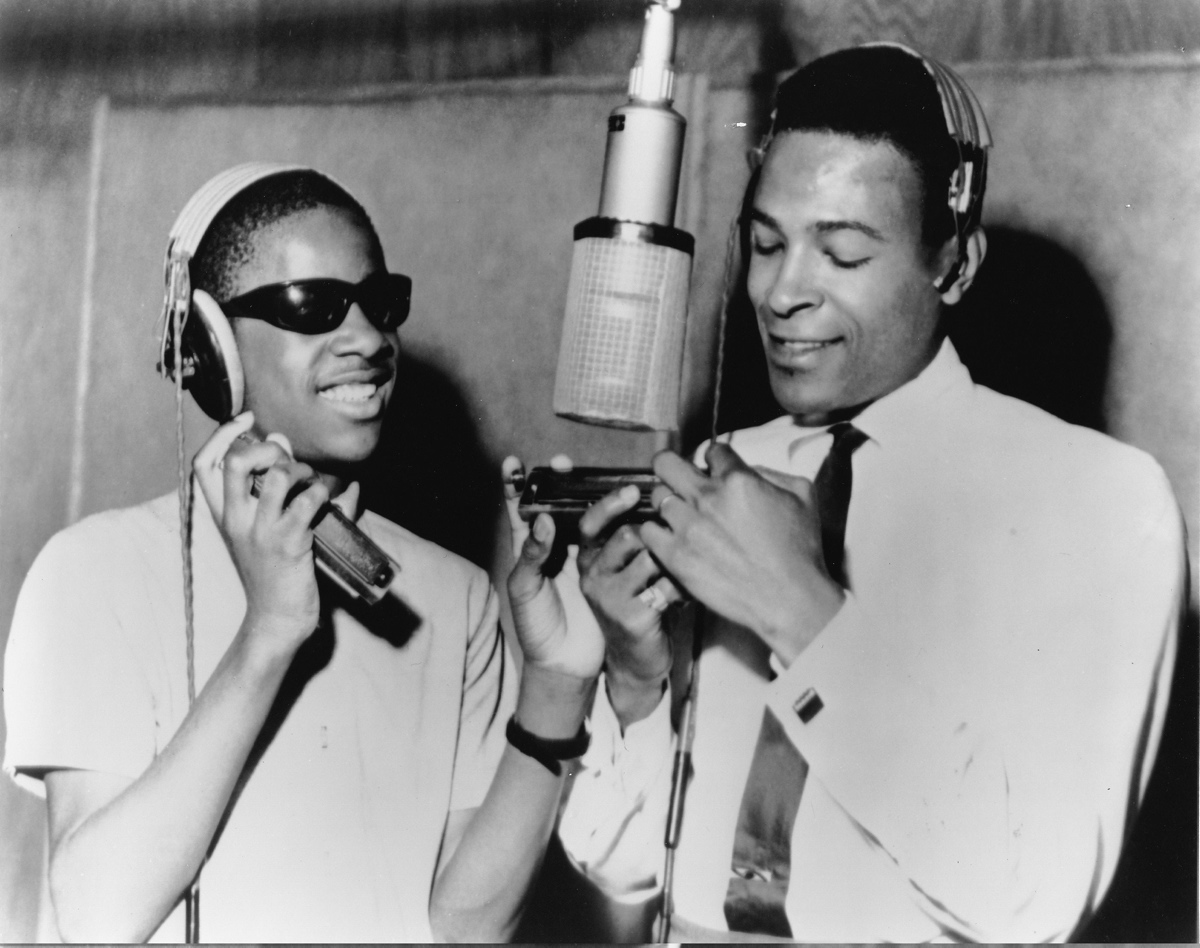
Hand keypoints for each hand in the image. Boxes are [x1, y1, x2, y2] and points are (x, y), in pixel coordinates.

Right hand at [193, 412, 326, 651]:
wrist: (277, 618)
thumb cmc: (274, 571)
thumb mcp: (263, 528)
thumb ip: (271, 487)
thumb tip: (285, 444)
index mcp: (224, 515)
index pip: (203, 465)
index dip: (222, 435)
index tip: (246, 420)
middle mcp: (237, 520)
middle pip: (235, 463)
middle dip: (265, 448)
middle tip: (285, 460)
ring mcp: (262, 531)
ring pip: (277, 475)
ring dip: (301, 469)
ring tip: (310, 482)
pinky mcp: (290, 543)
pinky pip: (307, 501)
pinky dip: (323, 492)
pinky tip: (330, 501)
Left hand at [503, 457, 604, 682]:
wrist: (566, 663)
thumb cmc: (536, 627)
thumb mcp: (524, 591)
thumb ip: (530, 555)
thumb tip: (543, 521)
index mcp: (533, 548)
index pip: (521, 510)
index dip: (516, 485)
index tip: (513, 462)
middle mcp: (560, 546)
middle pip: (564, 505)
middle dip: (567, 482)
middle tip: (568, 463)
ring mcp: (585, 556)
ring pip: (593, 519)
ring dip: (602, 500)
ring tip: (613, 485)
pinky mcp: (608, 571)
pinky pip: (617, 545)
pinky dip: (626, 526)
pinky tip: (635, 512)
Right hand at [577, 486, 681, 693]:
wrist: (635, 660)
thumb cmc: (637, 603)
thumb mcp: (625, 571)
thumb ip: (630, 540)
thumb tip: (659, 497)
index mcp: (588, 560)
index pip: (591, 523)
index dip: (610, 504)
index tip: (635, 490)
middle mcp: (593, 576)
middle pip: (628, 535)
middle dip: (660, 534)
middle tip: (682, 540)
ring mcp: (609, 598)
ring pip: (651, 558)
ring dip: (676, 561)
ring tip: (688, 568)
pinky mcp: (631, 617)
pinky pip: (667, 585)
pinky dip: (685, 586)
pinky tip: (689, 593)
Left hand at [640, 443, 843, 665]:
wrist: (790, 599)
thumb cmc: (800, 550)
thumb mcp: (802, 496)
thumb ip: (772, 473)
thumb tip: (747, 470)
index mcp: (738, 479)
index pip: (711, 451)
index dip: (714, 460)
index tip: (715, 471)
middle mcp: (707, 498)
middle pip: (665, 463)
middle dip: (672, 466)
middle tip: (679, 479)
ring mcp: (687, 527)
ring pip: (656, 497)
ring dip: (668, 503)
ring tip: (681, 516)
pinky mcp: (675, 556)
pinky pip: (647, 531)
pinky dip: (656, 532)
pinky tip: (670, 538)